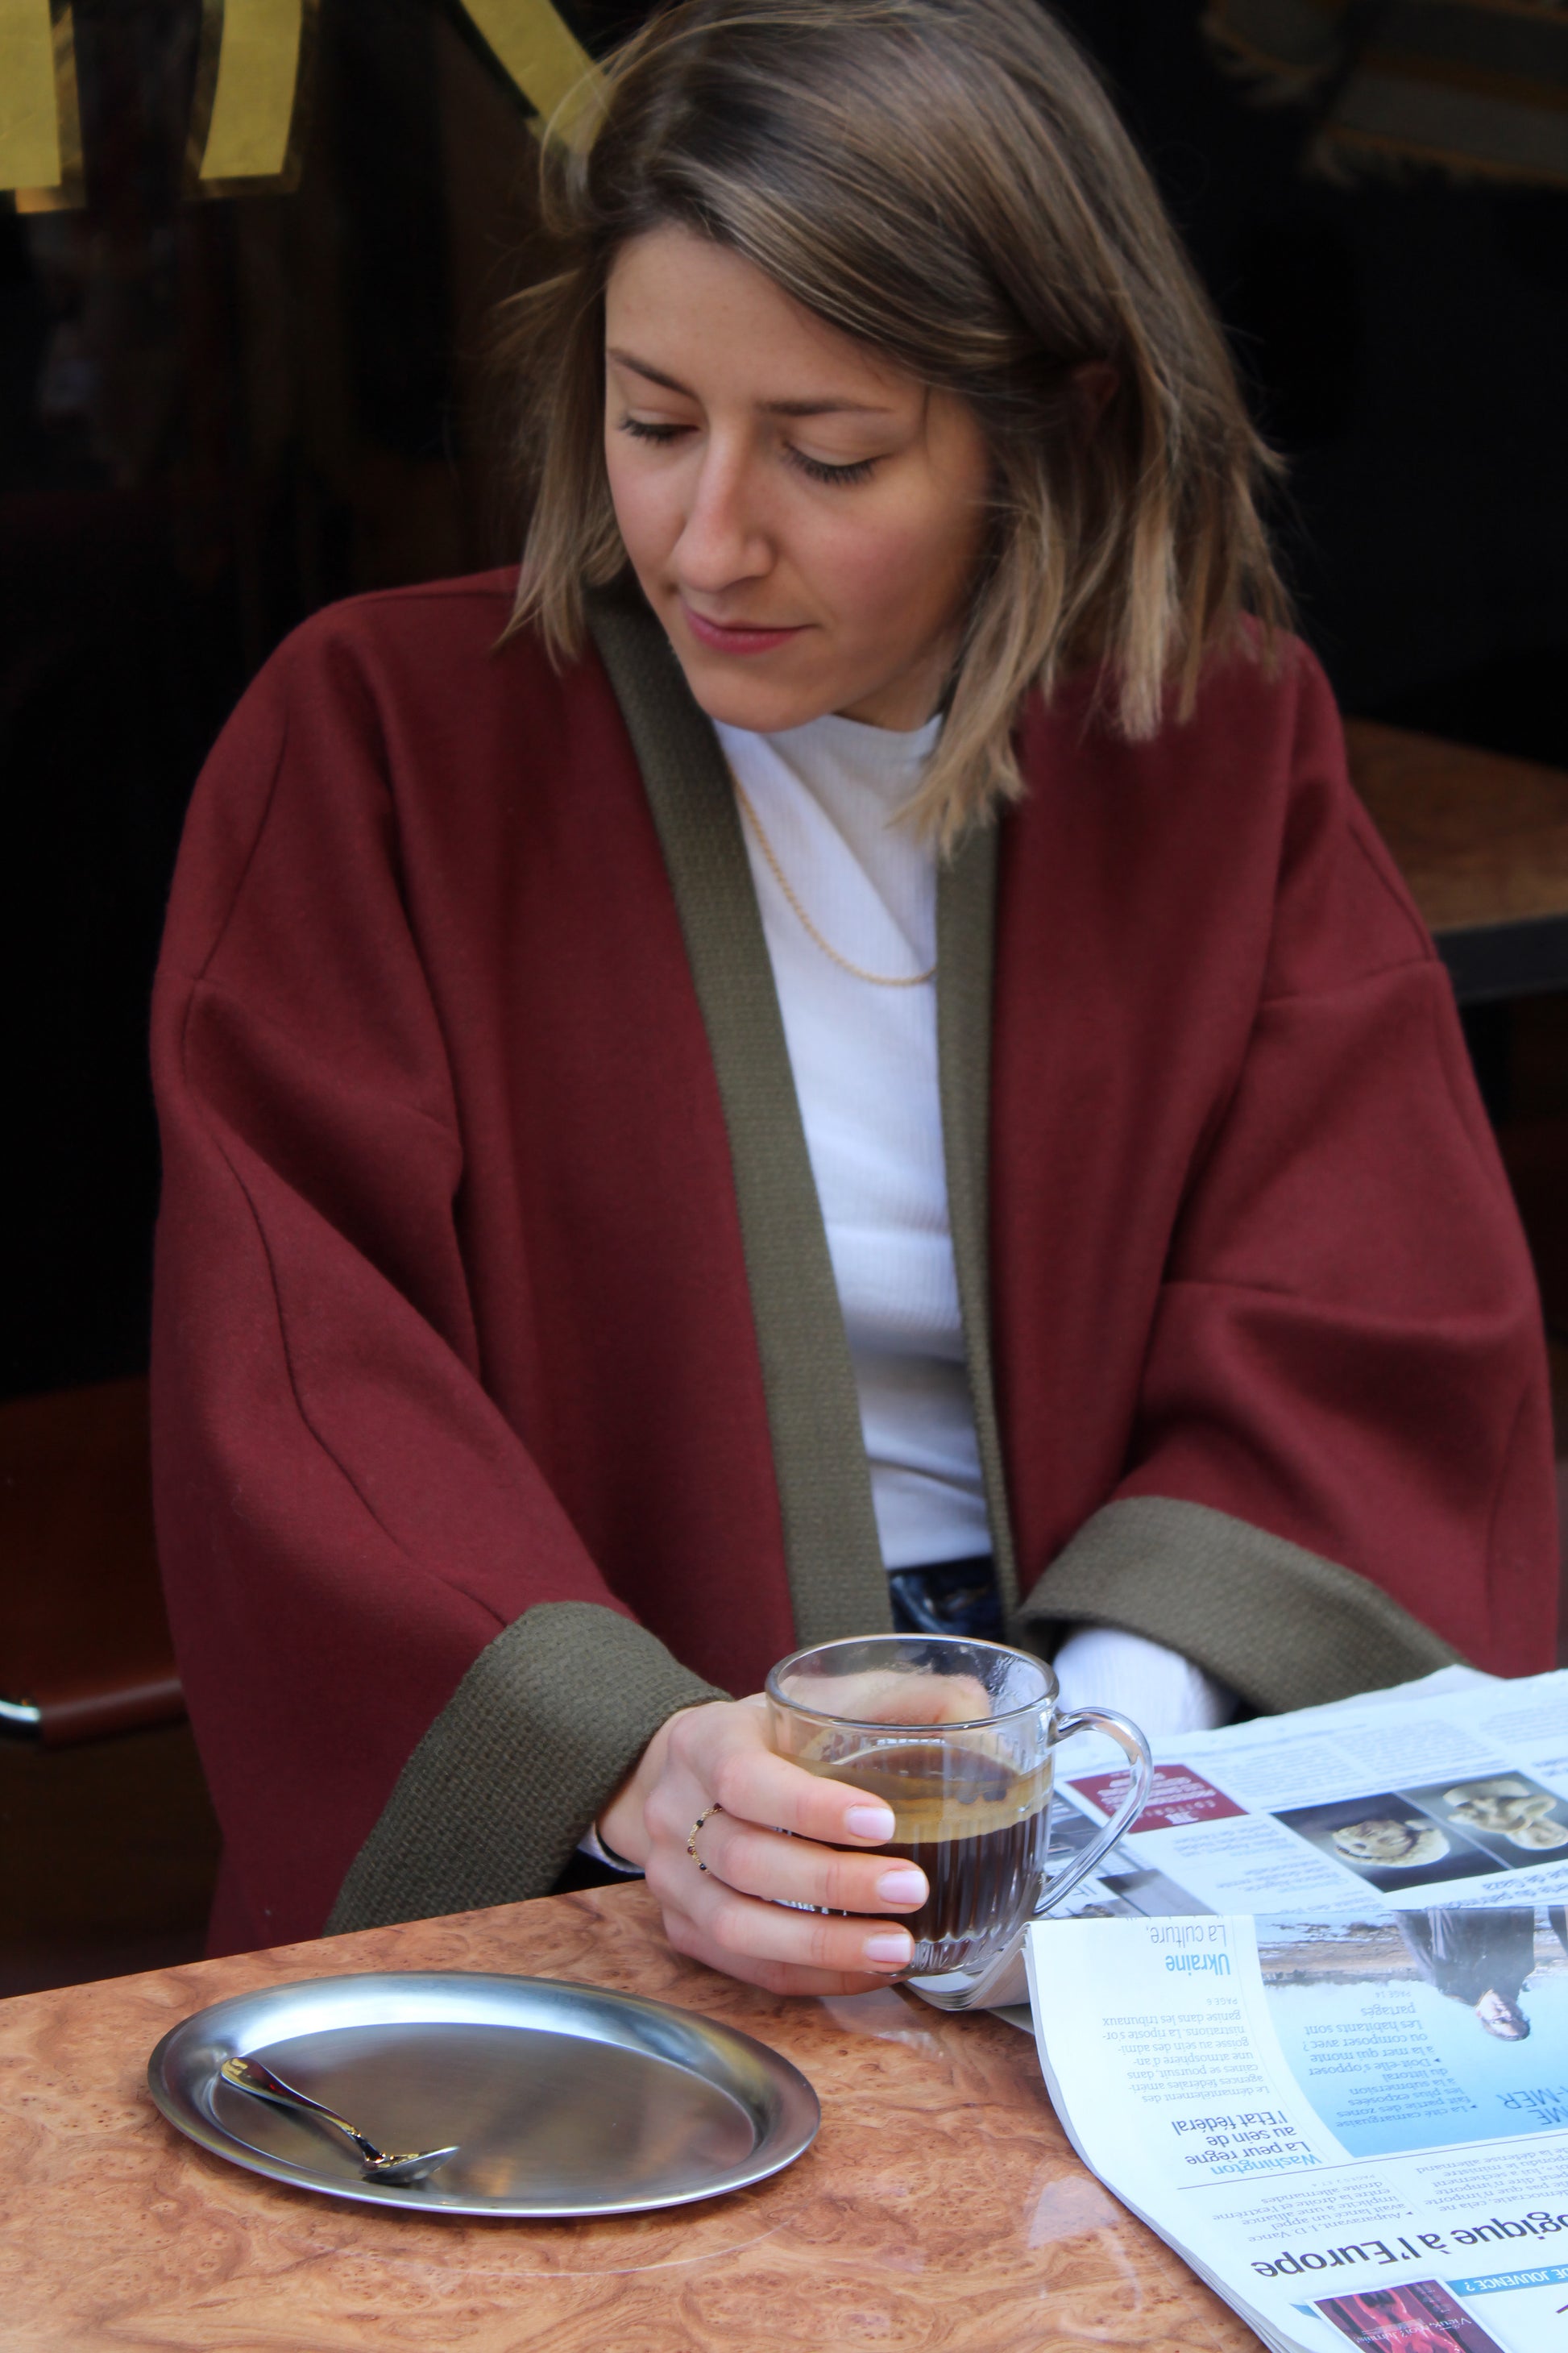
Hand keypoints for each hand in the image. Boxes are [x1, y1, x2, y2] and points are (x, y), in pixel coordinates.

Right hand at [595, 1695, 928, 1995]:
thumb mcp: (821, 1695)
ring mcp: (672, 1877)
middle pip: (742, 1859)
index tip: (883, 1822)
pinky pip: (746, 1966)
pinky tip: (868, 1968)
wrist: (691, 1772)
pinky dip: (812, 1973)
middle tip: (911, 1888)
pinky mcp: (685, 1928)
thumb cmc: (772, 1735)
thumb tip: (974, 1714)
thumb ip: (898, 1697)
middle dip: (833, 1883)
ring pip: (736, 1926)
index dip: (810, 1806)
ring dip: (823, 1944)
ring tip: (896, 1947)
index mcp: (705, 1741)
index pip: (744, 1777)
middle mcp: (675, 1811)